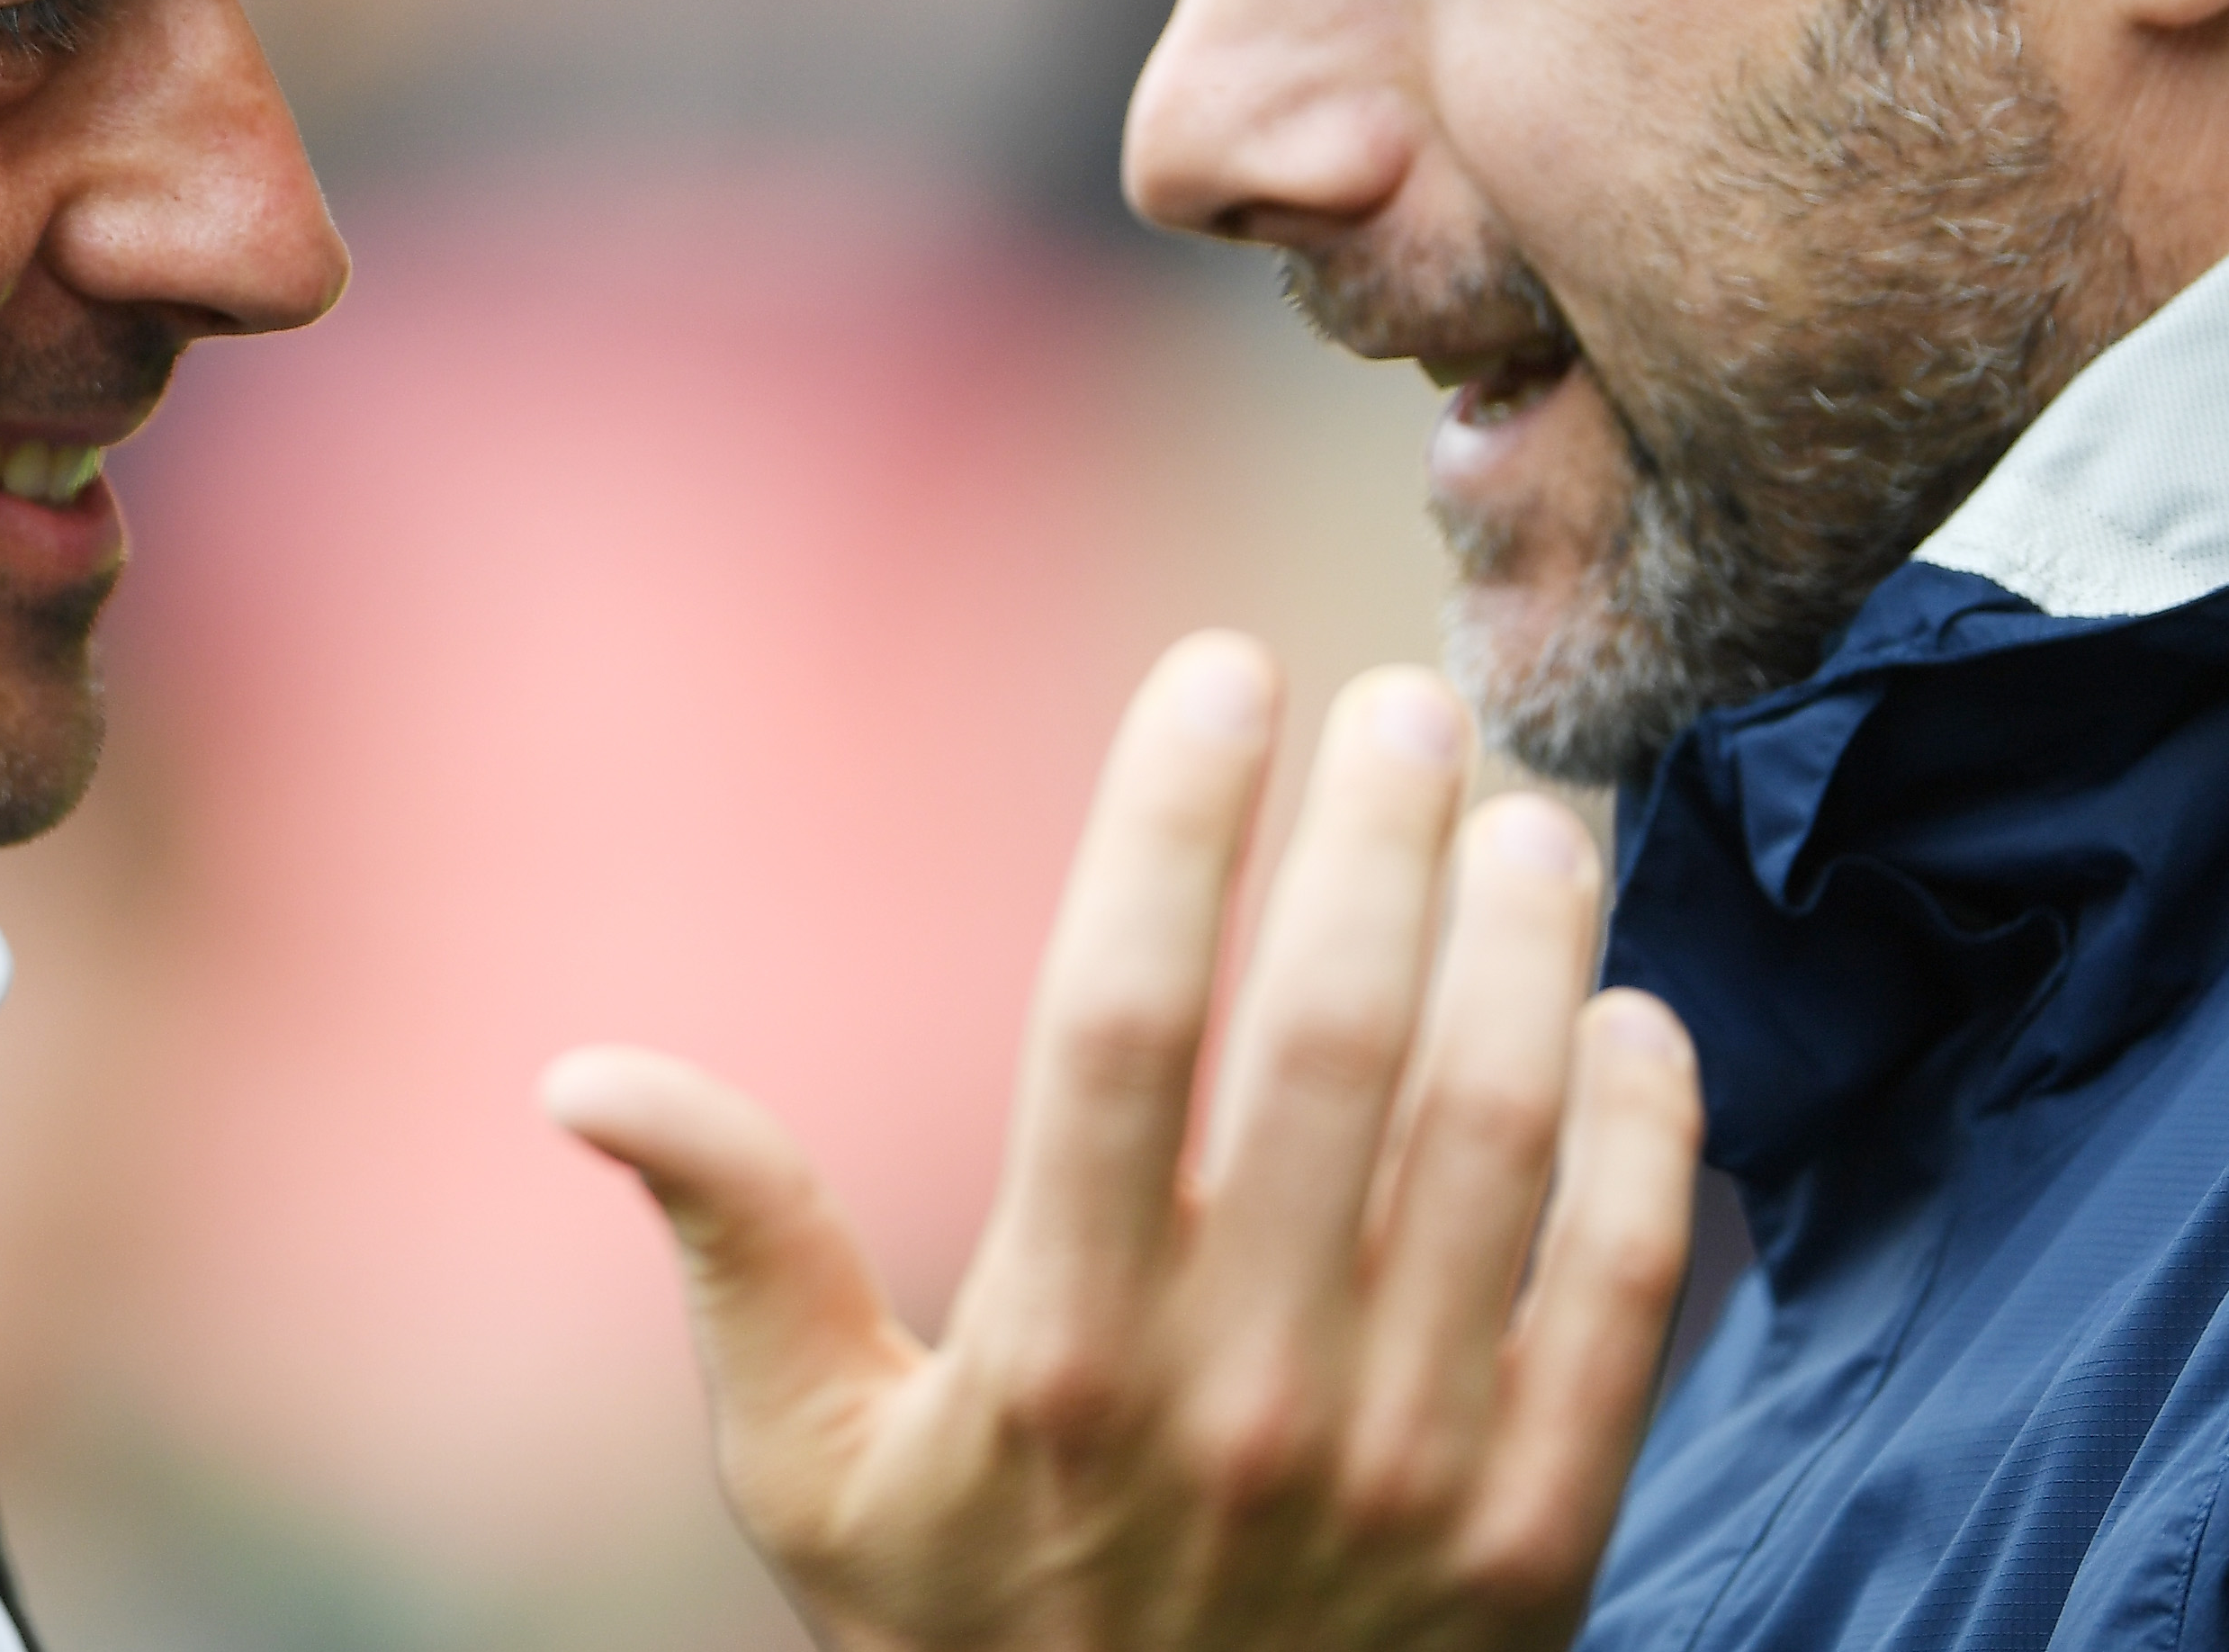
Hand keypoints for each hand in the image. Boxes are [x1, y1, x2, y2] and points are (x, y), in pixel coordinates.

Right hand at [544, 633, 1705, 1650]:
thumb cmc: (969, 1639)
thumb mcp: (816, 1470)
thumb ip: (740, 1252)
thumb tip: (584, 1079)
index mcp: (1050, 1350)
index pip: (1119, 1020)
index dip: (1174, 824)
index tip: (1218, 672)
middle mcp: (1232, 1395)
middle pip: (1328, 1044)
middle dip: (1375, 837)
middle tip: (1407, 701)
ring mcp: (1401, 1471)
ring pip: (1493, 1139)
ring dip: (1527, 949)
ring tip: (1531, 820)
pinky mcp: (1536, 1547)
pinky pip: (1622, 1298)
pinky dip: (1645, 1140)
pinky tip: (1633, 1018)